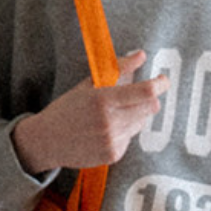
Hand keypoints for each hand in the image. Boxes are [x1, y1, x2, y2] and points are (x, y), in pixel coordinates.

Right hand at [11, 51, 168, 173]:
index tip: (163, 80)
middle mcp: (109, 122)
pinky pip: (130, 138)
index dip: (160, 84)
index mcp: (103, 100)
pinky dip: (124, 131)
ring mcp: (112, 141)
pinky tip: (105, 131)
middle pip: (150, 108)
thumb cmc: (68, 108)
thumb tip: (142, 55)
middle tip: (139, 95)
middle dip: (149, 99)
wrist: (46, 140)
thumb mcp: (89, 85)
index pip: (145, 92)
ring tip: (113, 114)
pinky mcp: (113, 155)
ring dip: (135, 115)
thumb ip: (118, 69)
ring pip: (141, 123)